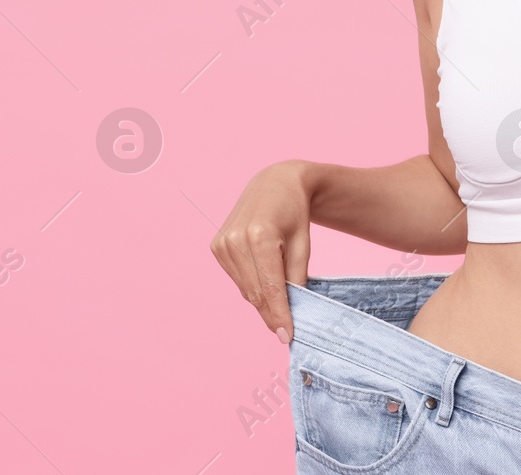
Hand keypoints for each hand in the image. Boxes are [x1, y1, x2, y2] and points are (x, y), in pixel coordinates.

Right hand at [210, 160, 312, 343]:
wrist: (274, 183)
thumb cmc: (295, 212)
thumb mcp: (304, 243)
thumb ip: (297, 276)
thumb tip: (291, 311)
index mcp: (260, 236)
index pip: (270, 287)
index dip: (279, 315)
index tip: (287, 336)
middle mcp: (236, 240)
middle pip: (255, 292)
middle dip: (271, 314)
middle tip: (286, 331)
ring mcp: (222, 243)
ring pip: (244, 288)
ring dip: (261, 301)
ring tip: (279, 305)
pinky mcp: (216, 246)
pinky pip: (237, 278)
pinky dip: (251, 286)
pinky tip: (264, 281)